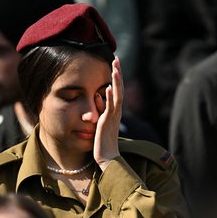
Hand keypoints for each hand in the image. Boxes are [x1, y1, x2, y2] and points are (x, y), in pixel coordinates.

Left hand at [93, 57, 122, 171]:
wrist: (108, 158)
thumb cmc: (103, 142)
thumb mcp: (100, 120)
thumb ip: (100, 107)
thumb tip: (98, 95)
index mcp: (115, 111)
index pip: (117, 90)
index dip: (116, 77)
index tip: (114, 64)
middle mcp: (116, 112)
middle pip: (119, 89)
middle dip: (118, 74)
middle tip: (116, 59)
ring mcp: (113, 117)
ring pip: (117, 96)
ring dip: (116, 82)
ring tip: (115, 69)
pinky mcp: (107, 123)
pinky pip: (110, 108)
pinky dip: (110, 98)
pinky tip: (108, 88)